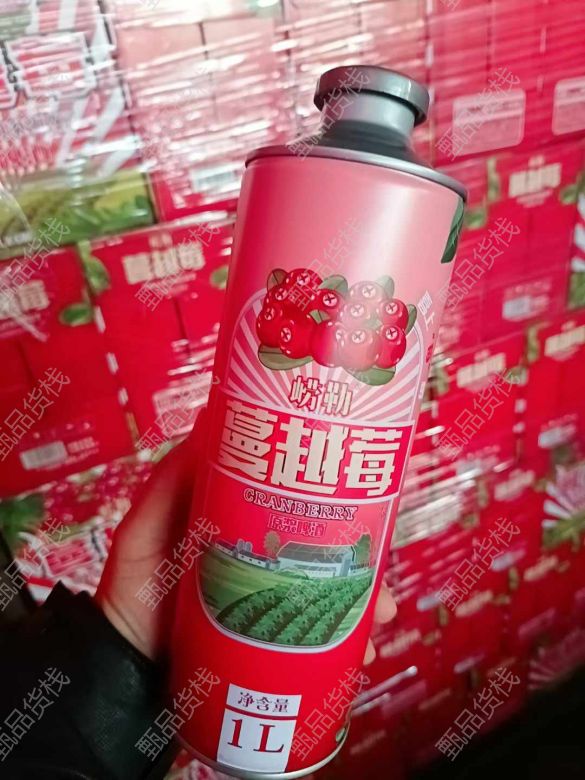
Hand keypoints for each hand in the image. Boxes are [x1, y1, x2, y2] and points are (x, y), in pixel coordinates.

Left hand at [96, 413, 396, 662]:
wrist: (124, 667)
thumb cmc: (132, 588)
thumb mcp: (143, 528)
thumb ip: (167, 483)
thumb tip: (208, 420)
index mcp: (240, 523)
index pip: (294, 501)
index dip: (333, 495)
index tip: (365, 487)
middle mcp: (263, 558)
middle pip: (324, 549)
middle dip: (361, 556)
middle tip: (380, 568)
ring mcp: (269, 600)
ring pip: (330, 592)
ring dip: (364, 600)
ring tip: (379, 613)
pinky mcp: (270, 638)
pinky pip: (316, 636)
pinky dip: (345, 643)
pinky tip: (362, 650)